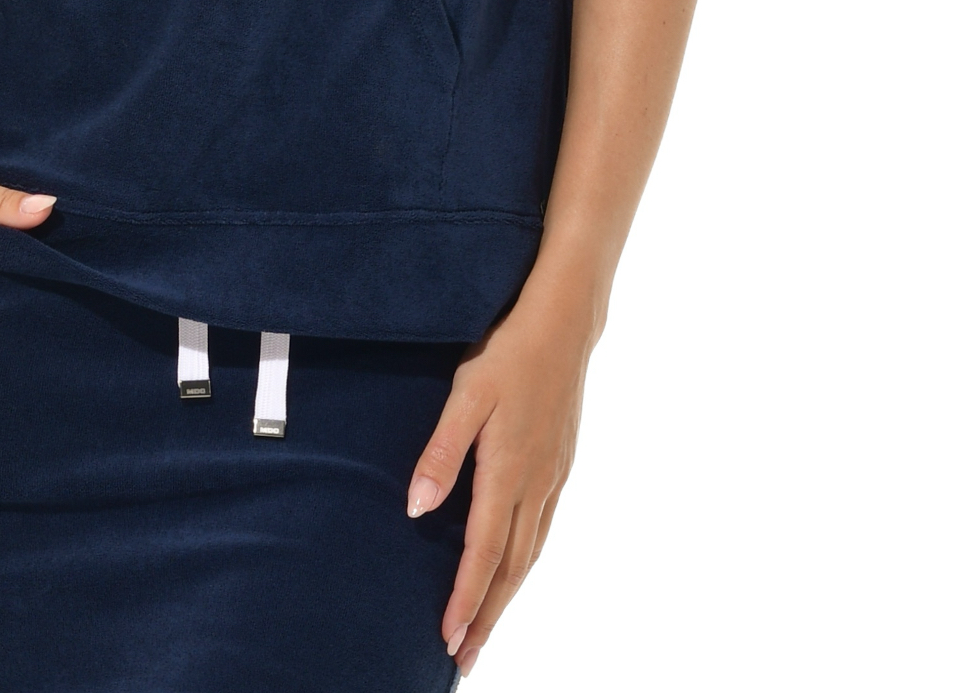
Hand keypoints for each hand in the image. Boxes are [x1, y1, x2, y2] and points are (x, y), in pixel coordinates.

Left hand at [406, 292, 592, 675]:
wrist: (564, 323)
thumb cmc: (508, 352)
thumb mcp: (465, 394)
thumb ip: (441, 452)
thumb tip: (417, 508)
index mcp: (508, 471)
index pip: (484, 553)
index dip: (466, 599)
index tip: (448, 638)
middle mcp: (536, 484)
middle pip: (511, 569)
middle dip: (487, 617)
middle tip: (464, 658)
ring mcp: (553, 477)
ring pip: (529, 554)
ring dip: (506, 596)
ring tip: (484, 627)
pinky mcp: (560, 465)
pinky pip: (541, 530)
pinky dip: (524, 563)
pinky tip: (514, 568)